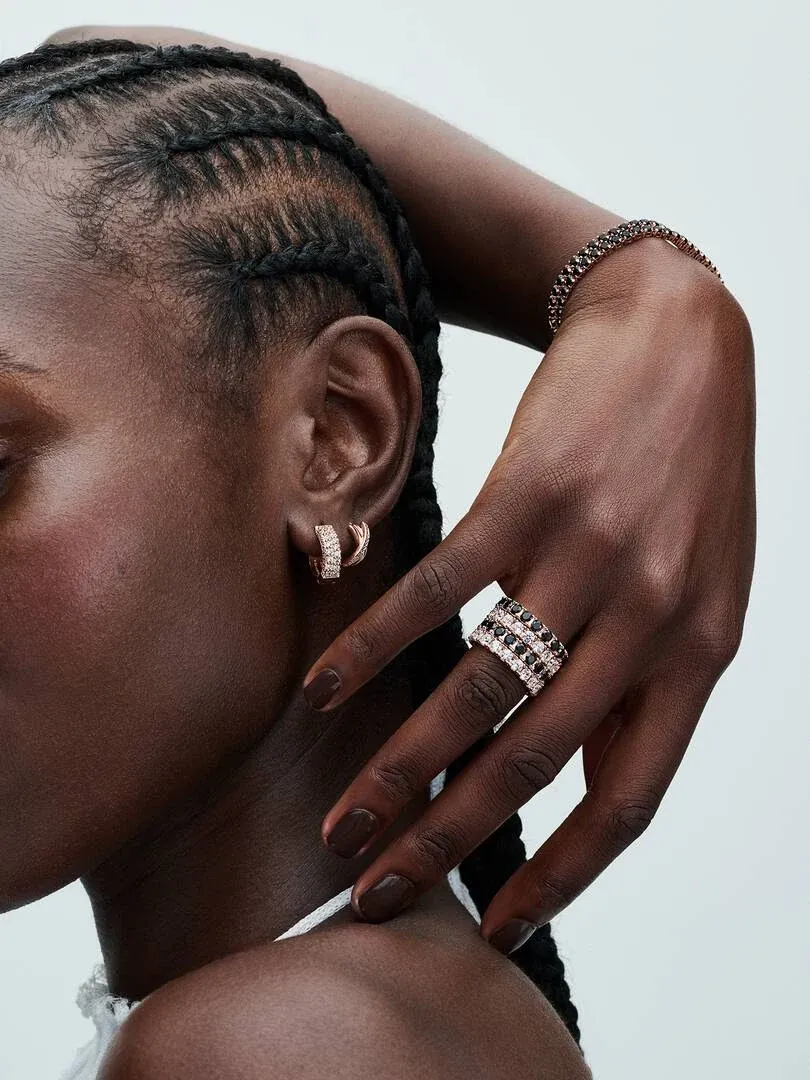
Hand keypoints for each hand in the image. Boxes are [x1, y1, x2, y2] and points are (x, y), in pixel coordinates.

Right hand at [301, 243, 755, 951]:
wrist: (678, 337)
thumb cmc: (687, 473)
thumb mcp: (706, 586)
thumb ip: (656, 682)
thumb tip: (590, 778)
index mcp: (700, 654)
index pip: (628, 797)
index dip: (562, 876)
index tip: (496, 926)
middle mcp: (647, 618)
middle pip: (535, 760)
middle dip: (450, 838)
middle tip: (379, 889)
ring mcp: (584, 557)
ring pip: (479, 692)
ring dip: (400, 765)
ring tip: (343, 819)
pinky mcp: (524, 498)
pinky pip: (439, 594)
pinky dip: (373, 649)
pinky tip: (326, 691)